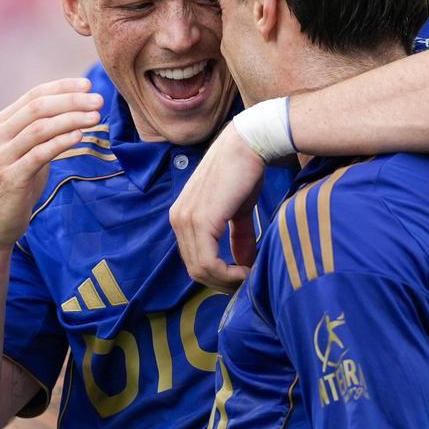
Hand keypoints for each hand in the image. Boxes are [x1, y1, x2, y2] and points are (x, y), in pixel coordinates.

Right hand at [0, 79, 102, 248]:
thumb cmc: (19, 182)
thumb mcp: (29, 150)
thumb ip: (43, 129)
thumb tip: (77, 106)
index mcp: (2, 123)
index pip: (34, 94)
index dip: (63, 87)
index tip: (89, 85)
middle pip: (38, 108)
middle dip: (71, 101)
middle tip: (98, 100)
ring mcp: (2, 156)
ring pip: (40, 128)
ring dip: (71, 119)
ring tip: (96, 117)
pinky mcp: (11, 177)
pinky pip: (39, 154)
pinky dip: (61, 142)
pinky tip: (80, 136)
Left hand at [169, 122, 265, 291]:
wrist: (248, 144)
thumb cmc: (245, 172)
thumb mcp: (239, 211)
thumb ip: (239, 237)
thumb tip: (246, 264)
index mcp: (182, 216)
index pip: (194, 260)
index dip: (218, 275)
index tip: (243, 278)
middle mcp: (178, 219)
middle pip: (195, 270)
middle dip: (223, 282)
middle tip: (248, 284)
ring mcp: (186, 219)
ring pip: (201, 270)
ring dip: (228, 280)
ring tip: (250, 277)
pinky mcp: (200, 220)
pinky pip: (208, 262)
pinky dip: (228, 274)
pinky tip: (247, 271)